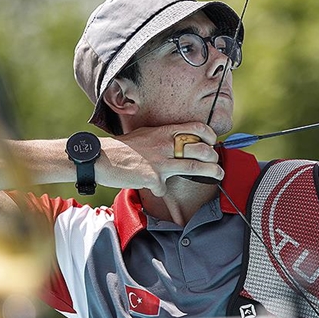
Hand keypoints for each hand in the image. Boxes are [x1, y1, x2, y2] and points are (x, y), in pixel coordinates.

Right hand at [97, 122, 221, 195]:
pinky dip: (161, 189)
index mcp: (163, 132)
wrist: (100, 158)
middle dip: (213, 156)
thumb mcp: (145, 134)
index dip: (209, 135)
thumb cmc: (122, 148)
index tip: (212, 142)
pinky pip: (164, 187)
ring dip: (211, 172)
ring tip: (218, 175)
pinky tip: (155, 188)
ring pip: (194, 167)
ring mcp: (160, 161)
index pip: (195, 128)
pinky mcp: (153, 178)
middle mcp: (164, 144)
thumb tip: (177, 142)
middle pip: (200, 149)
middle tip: (216, 162)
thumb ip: (162, 137)